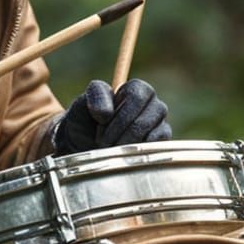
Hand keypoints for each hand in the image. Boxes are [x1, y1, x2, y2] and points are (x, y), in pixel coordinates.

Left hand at [53, 79, 171, 153]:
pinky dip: (139, 153)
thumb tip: (108, 112)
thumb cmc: (84, 123)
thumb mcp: (82, 105)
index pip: (137, 95)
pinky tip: (125, 155)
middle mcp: (151, 103)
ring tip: (111, 149)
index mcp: (135, 89)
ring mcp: (159, 123)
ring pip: (151, 134)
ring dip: (127, 145)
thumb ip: (95, 97)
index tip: (101, 124)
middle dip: (120, 133)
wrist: (84, 149)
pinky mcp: (161, 142)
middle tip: (103, 143)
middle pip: (144, 118)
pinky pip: (157, 146)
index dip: (119, 114)